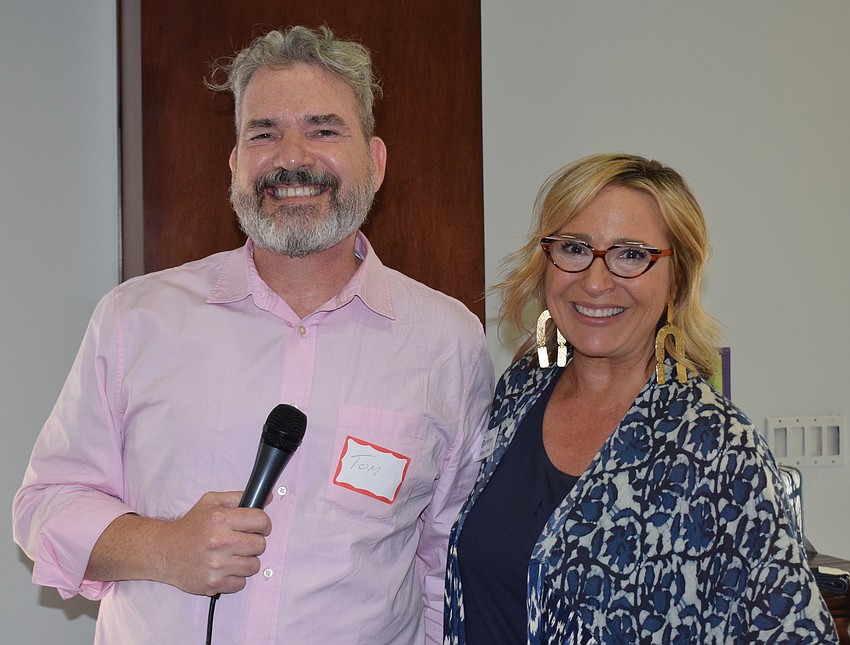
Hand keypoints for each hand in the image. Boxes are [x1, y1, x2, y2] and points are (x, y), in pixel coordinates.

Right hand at [86, 491, 271, 595]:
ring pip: (254, 566)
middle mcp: (219, 542)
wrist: (165, 551)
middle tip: (242, 541)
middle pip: (261, 545)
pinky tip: (225, 568)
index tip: (258, 527)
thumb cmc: (191, 526)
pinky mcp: (213, 584)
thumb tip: (266, 498)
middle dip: (254, 542)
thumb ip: (239, 497)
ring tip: (232, 555)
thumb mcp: (212, 502)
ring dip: (246, 560)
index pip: (261, 521)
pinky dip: (236, 576)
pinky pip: (241, 583)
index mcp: (220, 519)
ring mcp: (216, 566)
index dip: (263, 524)